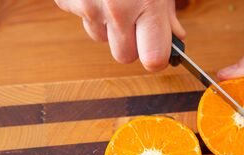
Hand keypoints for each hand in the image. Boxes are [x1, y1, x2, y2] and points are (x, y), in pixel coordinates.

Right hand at [54, 0, 184, 70]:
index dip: (157, 57)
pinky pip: (82, 19)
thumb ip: (167, 13)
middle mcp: (117, 11)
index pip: (154, 60)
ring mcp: (89, 7)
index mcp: (148, 6)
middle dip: (131, 44)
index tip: (158, 53)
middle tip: (134, 19)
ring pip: (100, 38)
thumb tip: (176, 38)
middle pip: (124, 56)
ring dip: (108, 26)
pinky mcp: (67, 1)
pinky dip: (88, 10)